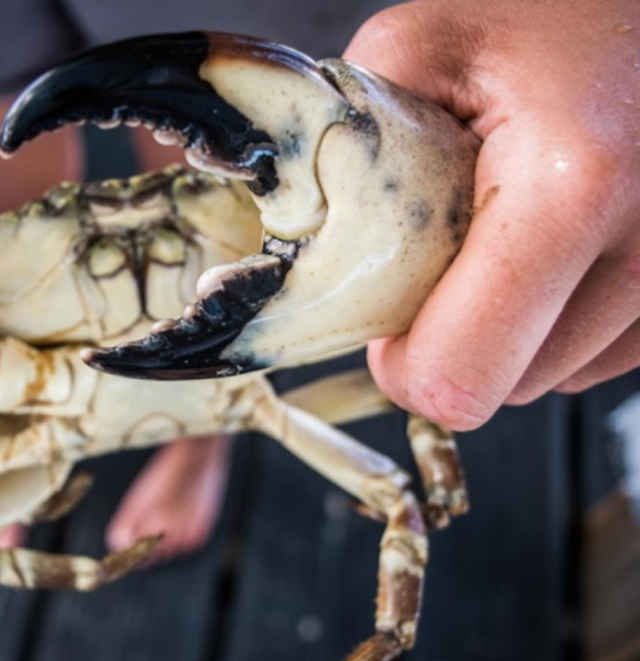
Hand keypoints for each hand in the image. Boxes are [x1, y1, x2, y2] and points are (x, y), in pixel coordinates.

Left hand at [347, 0, 639, 429]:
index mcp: (569, 187)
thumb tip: (298, 236)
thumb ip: (345, 146)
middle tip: (441, 260)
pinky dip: (553, 321)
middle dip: (452, 341)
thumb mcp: (419, 48)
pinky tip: (547, 251)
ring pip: (551, 378)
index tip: (387, 325)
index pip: (460, 376)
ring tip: (503, 238)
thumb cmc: (547, 16)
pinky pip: (595, 354)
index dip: (404, 367)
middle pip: (504, 389)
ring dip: (505, 332)